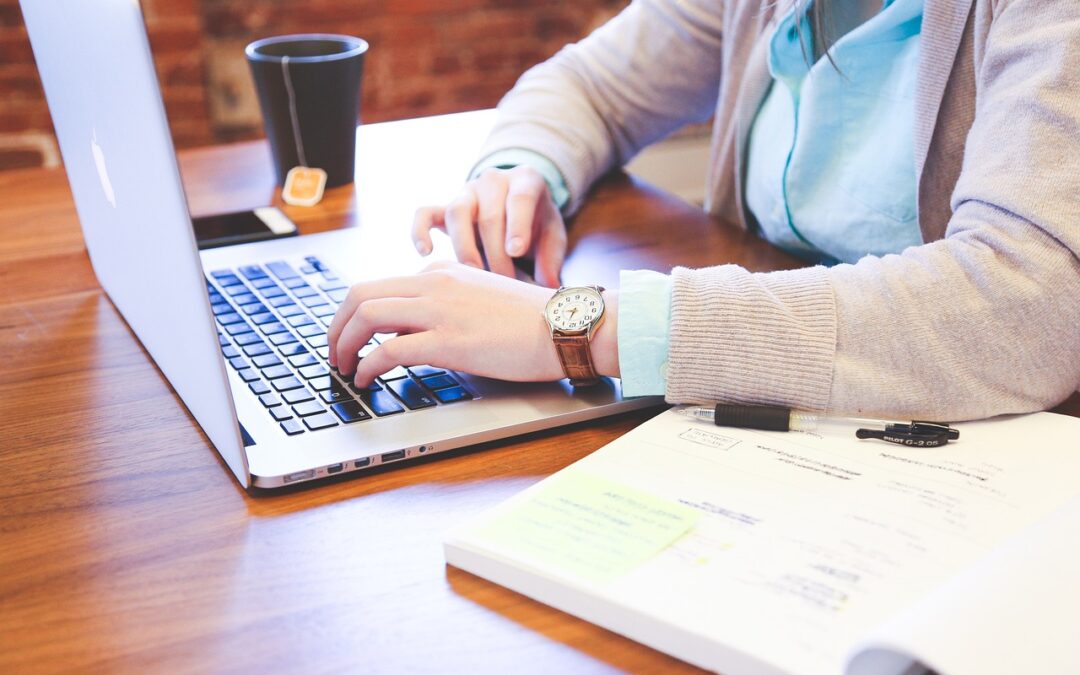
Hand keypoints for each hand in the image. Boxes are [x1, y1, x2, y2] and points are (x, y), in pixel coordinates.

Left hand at [327, 262, 618, 386]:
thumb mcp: (482, 298)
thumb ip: (449, 304)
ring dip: (343, 344)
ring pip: (366, 316)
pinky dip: (367, 366)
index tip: (351, 337)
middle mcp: (434, 284)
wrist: (565, 326)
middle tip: (334, 352)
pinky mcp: (448, 341)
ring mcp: (440, 311)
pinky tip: (366, 380)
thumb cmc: (533, 321)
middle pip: (360, 294)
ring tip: (343, 368)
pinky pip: (388, 350)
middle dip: (337, 326)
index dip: (355, 315)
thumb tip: (419, 329)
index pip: (381, 286)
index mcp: (442, 273)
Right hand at [411, 166, 566, 287]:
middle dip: (496, 254)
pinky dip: (420, 231)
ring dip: (465, 249)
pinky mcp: (444, 207)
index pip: (520, 198)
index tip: (516, 251)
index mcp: (526, 180)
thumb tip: (548, 286)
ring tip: (475, 276)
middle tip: (504, 283)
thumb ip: (552, 258)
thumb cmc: (537, 224)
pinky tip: (425, 252)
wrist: (517, 207)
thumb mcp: (553, 236)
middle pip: (489, 215)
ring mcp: (466, 192)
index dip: (517, 225)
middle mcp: (493, 180)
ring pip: (457, 213)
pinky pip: (424, 213)